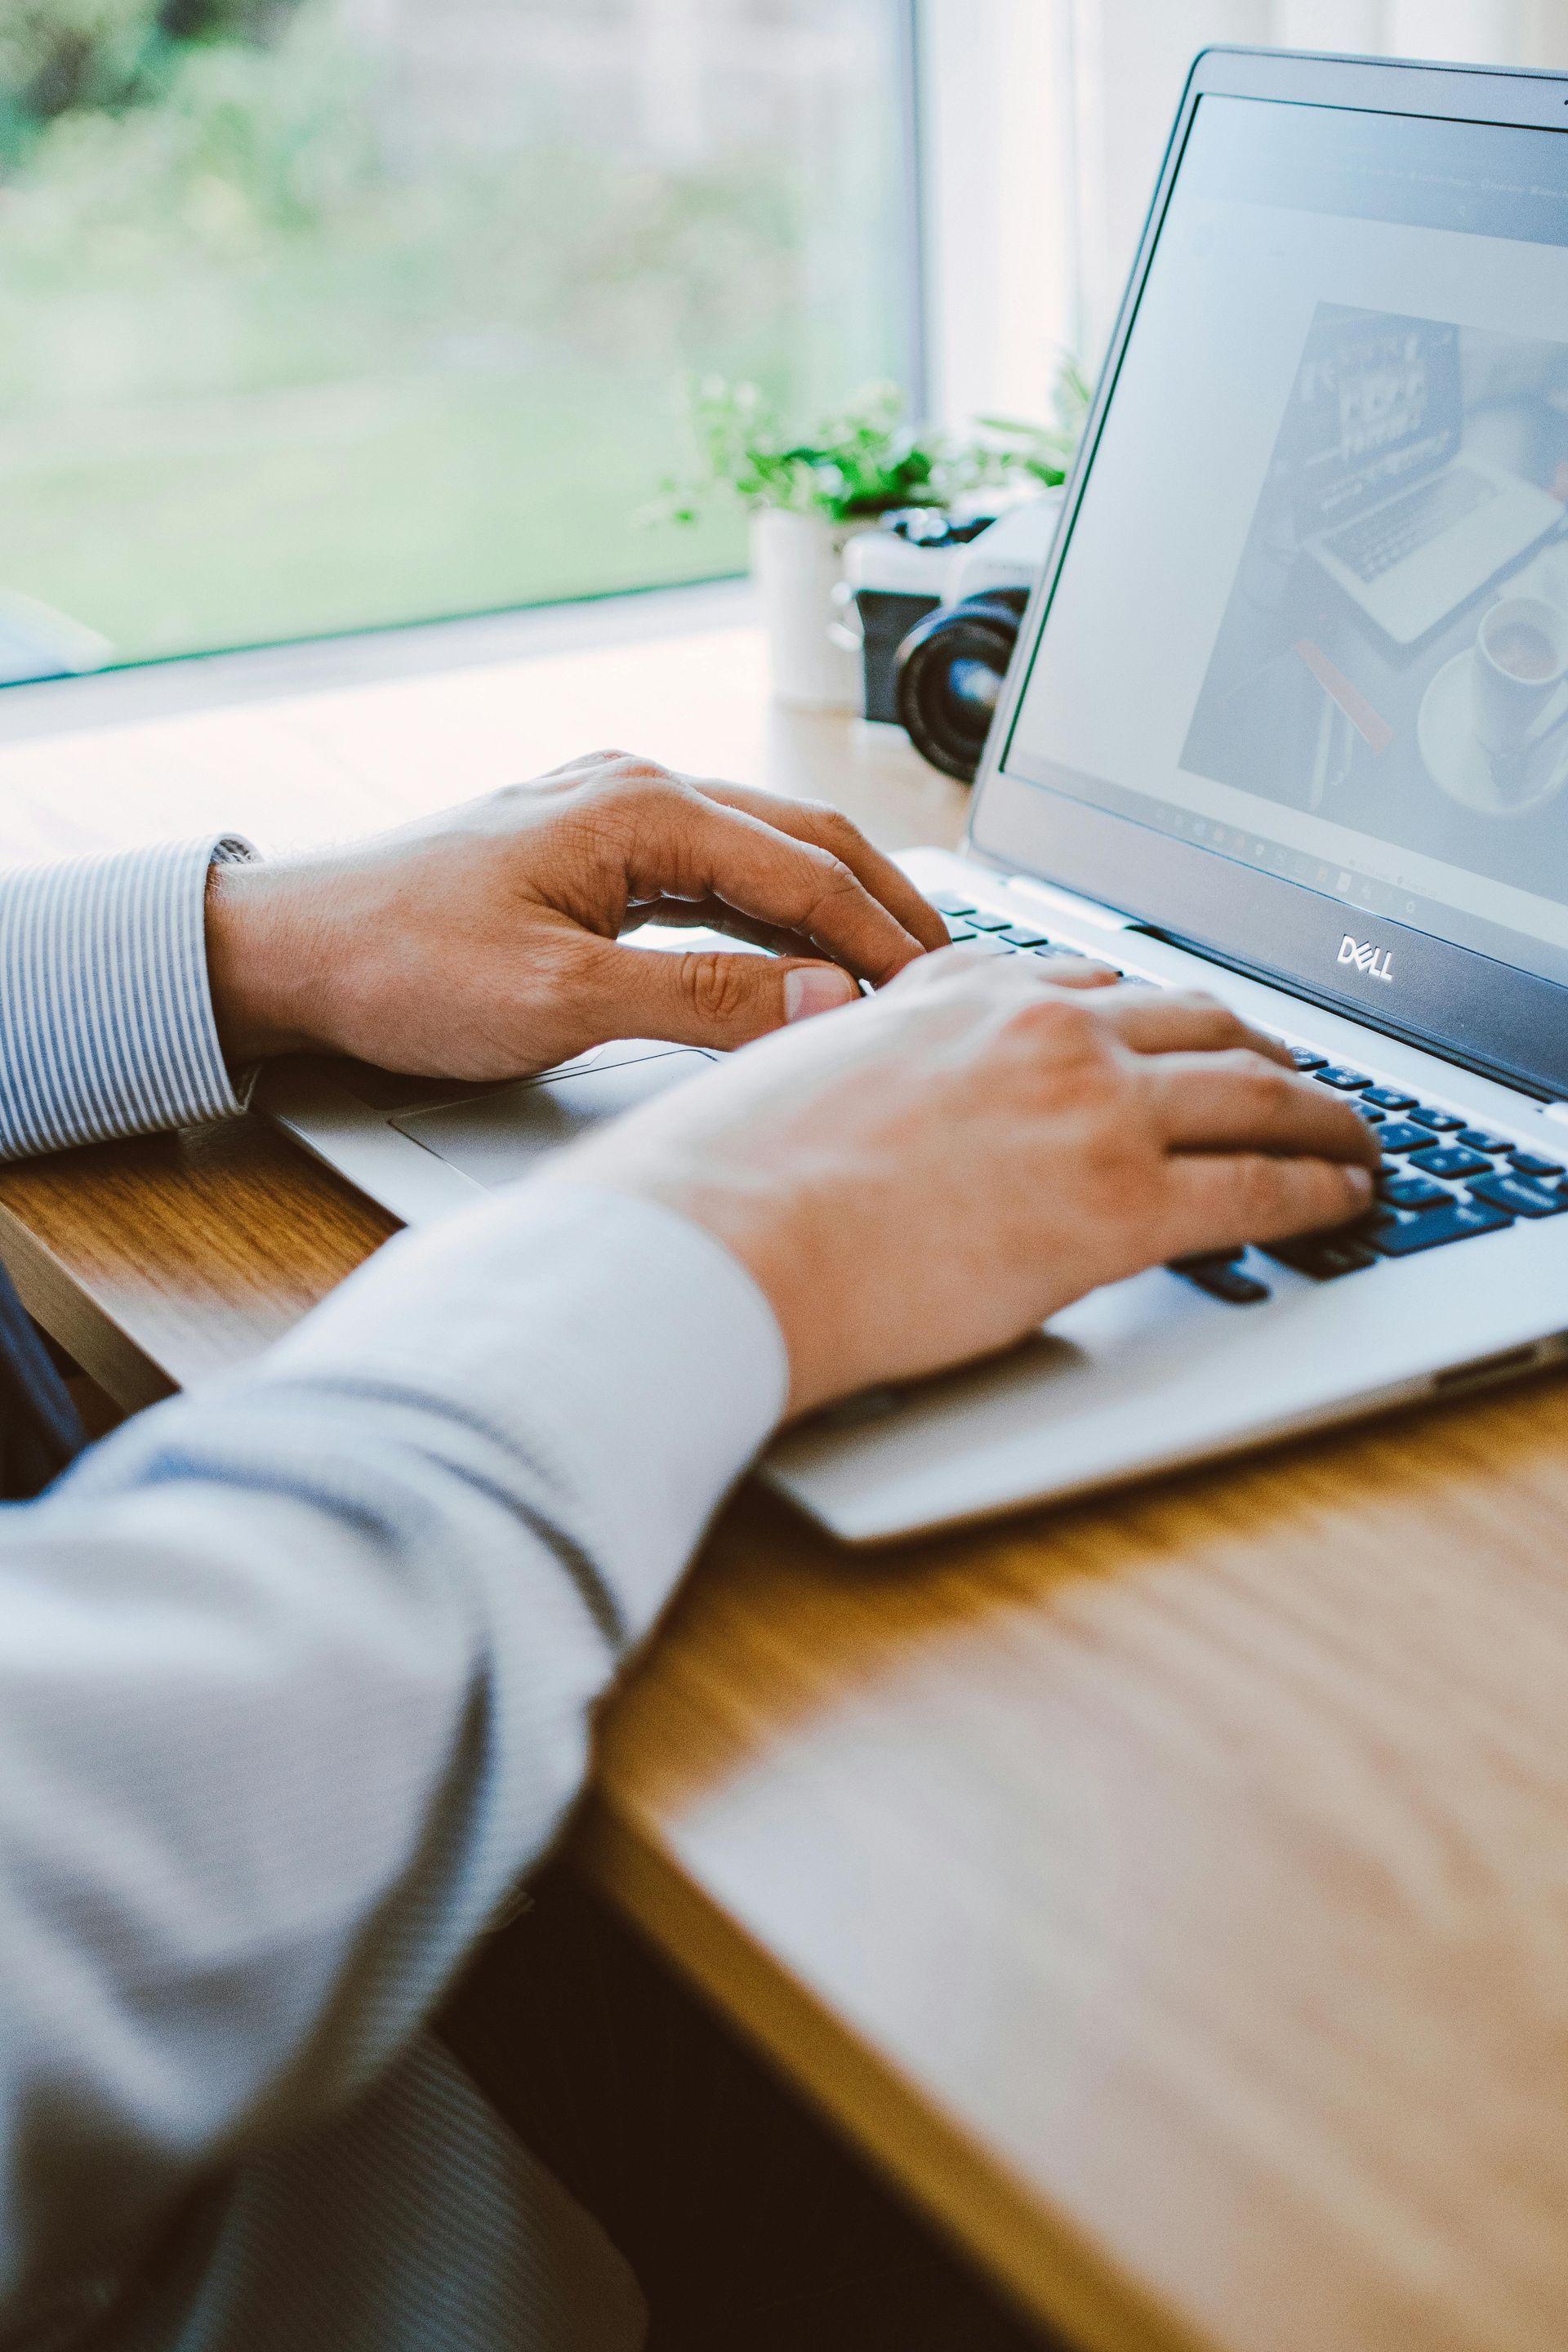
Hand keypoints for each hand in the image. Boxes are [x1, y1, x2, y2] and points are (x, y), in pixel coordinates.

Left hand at [205, 751, 948, 1076]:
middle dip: (888, 904)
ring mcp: (613, 813)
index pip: (808, 869)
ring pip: (764, 853)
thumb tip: (827, 1001)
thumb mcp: (560, 999)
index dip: (886, 936)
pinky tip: (801, 961)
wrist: (289, 950)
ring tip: (899, 971)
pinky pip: (715, 876)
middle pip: (805, 839)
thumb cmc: (402, 966)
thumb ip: (703, 1000)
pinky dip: (773, 917)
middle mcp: (636, 789)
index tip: (942, 996)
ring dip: (835, 910)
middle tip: (954, 972)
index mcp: (640, 807)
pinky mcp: (591, 852)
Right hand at [555, 951, 1380, 1415]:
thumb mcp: (796, 1070)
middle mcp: (1036, 1026)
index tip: (1183, 1032)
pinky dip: (1319, 1187)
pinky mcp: (1118, 1204)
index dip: (1161, 1011)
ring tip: (1352, 1138)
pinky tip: (1342, 1199)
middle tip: (1296, 1077)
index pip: (1093, 980)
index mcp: (955, 990)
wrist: (715, 1244)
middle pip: (1196, 1016)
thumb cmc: (723, 1182)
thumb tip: (865, 1067)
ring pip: (1253, 1087)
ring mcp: (1087, 1106)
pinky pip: (1258, 1184)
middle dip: (1263, 1045)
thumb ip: (863, 1053)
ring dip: (1321, 1112)